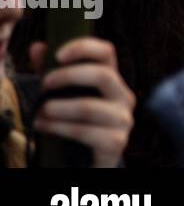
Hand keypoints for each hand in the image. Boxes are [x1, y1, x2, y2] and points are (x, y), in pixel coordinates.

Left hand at [30, 37, 135, 167]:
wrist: (90, 158)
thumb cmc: (77, 121)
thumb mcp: (64, 94)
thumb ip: (52, 71)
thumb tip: (38, 47)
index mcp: (112, 80)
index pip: (107, 52)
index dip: (84, 48)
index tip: (58, 54)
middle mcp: (124, 96)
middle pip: (103, 75)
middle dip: (68, 77)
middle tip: (45, 84)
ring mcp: (123, 119)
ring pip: (89, 107)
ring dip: (58, 109)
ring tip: (40, 112)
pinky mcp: (116, 142)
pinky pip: (85, 132)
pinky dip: (59, 128)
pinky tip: (44, 127)